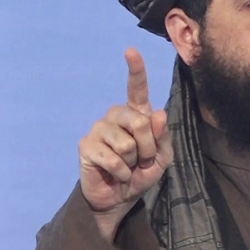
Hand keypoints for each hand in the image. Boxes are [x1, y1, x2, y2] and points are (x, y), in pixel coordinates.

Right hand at [78, 48, 172, 240]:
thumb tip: (158, 113)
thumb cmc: (140, 173)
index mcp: (136, 114)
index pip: (137, 89)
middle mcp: (116, 116)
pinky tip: (115, 174)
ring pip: (127, 143)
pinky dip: (121, 172)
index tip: (131, 51)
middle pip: (140, 122)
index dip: (135, 70)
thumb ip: (162, 137)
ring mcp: (99, 129)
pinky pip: (114, 159)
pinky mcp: (86, 146)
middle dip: (147, 148)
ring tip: (128, 167)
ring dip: (133, 162)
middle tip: (141, 161)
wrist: (118, 198)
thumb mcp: (161, 157)